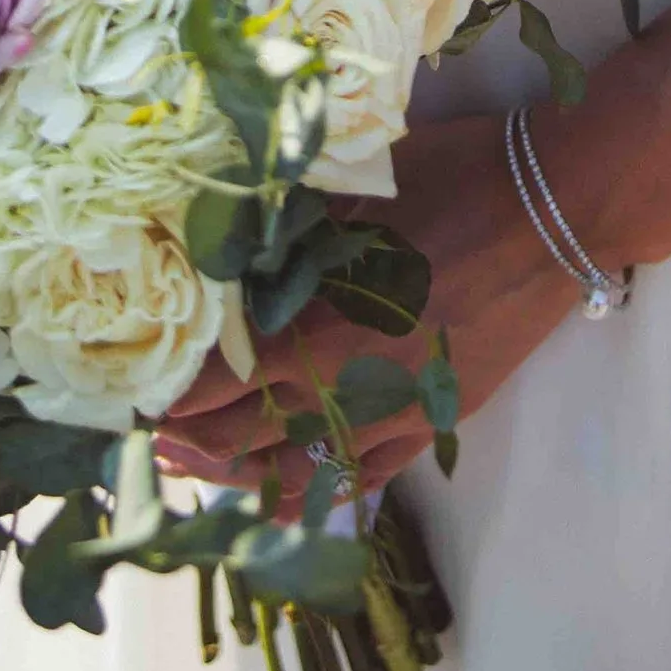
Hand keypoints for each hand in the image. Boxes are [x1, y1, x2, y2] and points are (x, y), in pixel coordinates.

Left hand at [155, 115, 574, 489]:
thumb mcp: (348, 190)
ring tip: (191, 463)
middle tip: (138, 433)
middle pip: (239, 437)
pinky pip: (357, 478)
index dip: (158, 393)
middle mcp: (342, 391)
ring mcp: (391, 416)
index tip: (117, 393)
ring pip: (292, 472)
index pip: (209, 383)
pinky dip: (308, 492)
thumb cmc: (449, 179)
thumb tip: (213, 237)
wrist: (553, 210)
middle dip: (182, 439)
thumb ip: (279, 228)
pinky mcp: (432, 424)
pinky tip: (278, 492)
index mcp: (310, 331)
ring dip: (234, 473)